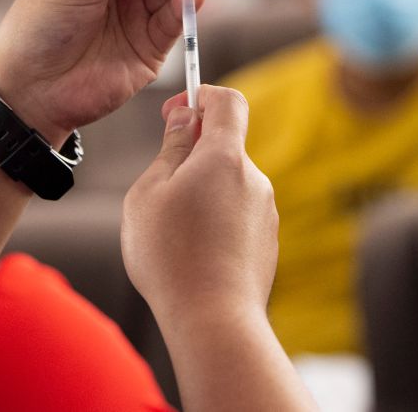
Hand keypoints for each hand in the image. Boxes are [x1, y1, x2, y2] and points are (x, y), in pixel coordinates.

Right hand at [121, 85, 278, 324]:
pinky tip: (193, 253)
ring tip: (173, 231)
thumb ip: (170, 148)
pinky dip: (215, 221)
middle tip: (159, 188)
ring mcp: (266, 212)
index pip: (227, 101)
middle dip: (192, 156)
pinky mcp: (267, 242)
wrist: (214, 321)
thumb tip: (185, 118)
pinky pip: (237, 215)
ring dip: (201, 193)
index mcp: (224, 157)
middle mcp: (254, 179)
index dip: (200, 96)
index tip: (174, 112)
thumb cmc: (171, 255)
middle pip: (224, 147)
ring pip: (228, 184)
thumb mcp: (150, 192)